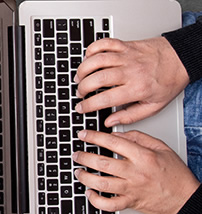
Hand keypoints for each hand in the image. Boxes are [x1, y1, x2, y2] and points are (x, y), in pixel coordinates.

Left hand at [72, 130, 198, 213]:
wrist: (185, 199)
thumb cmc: (175, 174)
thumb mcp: (161, 148)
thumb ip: (139, 138)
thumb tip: (116, 134)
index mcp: (143, 157)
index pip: (113, 143)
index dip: (94, 137)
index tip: (83, 135)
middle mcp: (136, 173)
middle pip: (103, 163)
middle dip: (84, 157)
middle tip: (76, 154)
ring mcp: (132, 189)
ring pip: (101, 183)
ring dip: (85, 177)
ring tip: (79, 171)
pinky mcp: (130, 203)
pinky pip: (108, 205)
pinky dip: (95, 200)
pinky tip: (90, 192)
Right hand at [74, 37, 188, 126]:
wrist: (182, 58)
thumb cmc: (169, 81)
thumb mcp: (154, 106)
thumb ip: (130, 116)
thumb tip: (110, 122)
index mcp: (137, 88)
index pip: (105, 98)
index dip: (88, 105)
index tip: (81, 108)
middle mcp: (130, 71)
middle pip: (97, 78)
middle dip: (82, 88)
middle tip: (80, 93)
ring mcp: (127, 56)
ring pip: (97, 60)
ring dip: (83, 70)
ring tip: (79, 77)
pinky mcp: (126, 45)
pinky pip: (104, 44)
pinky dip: (92, 49)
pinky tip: (89, 58)